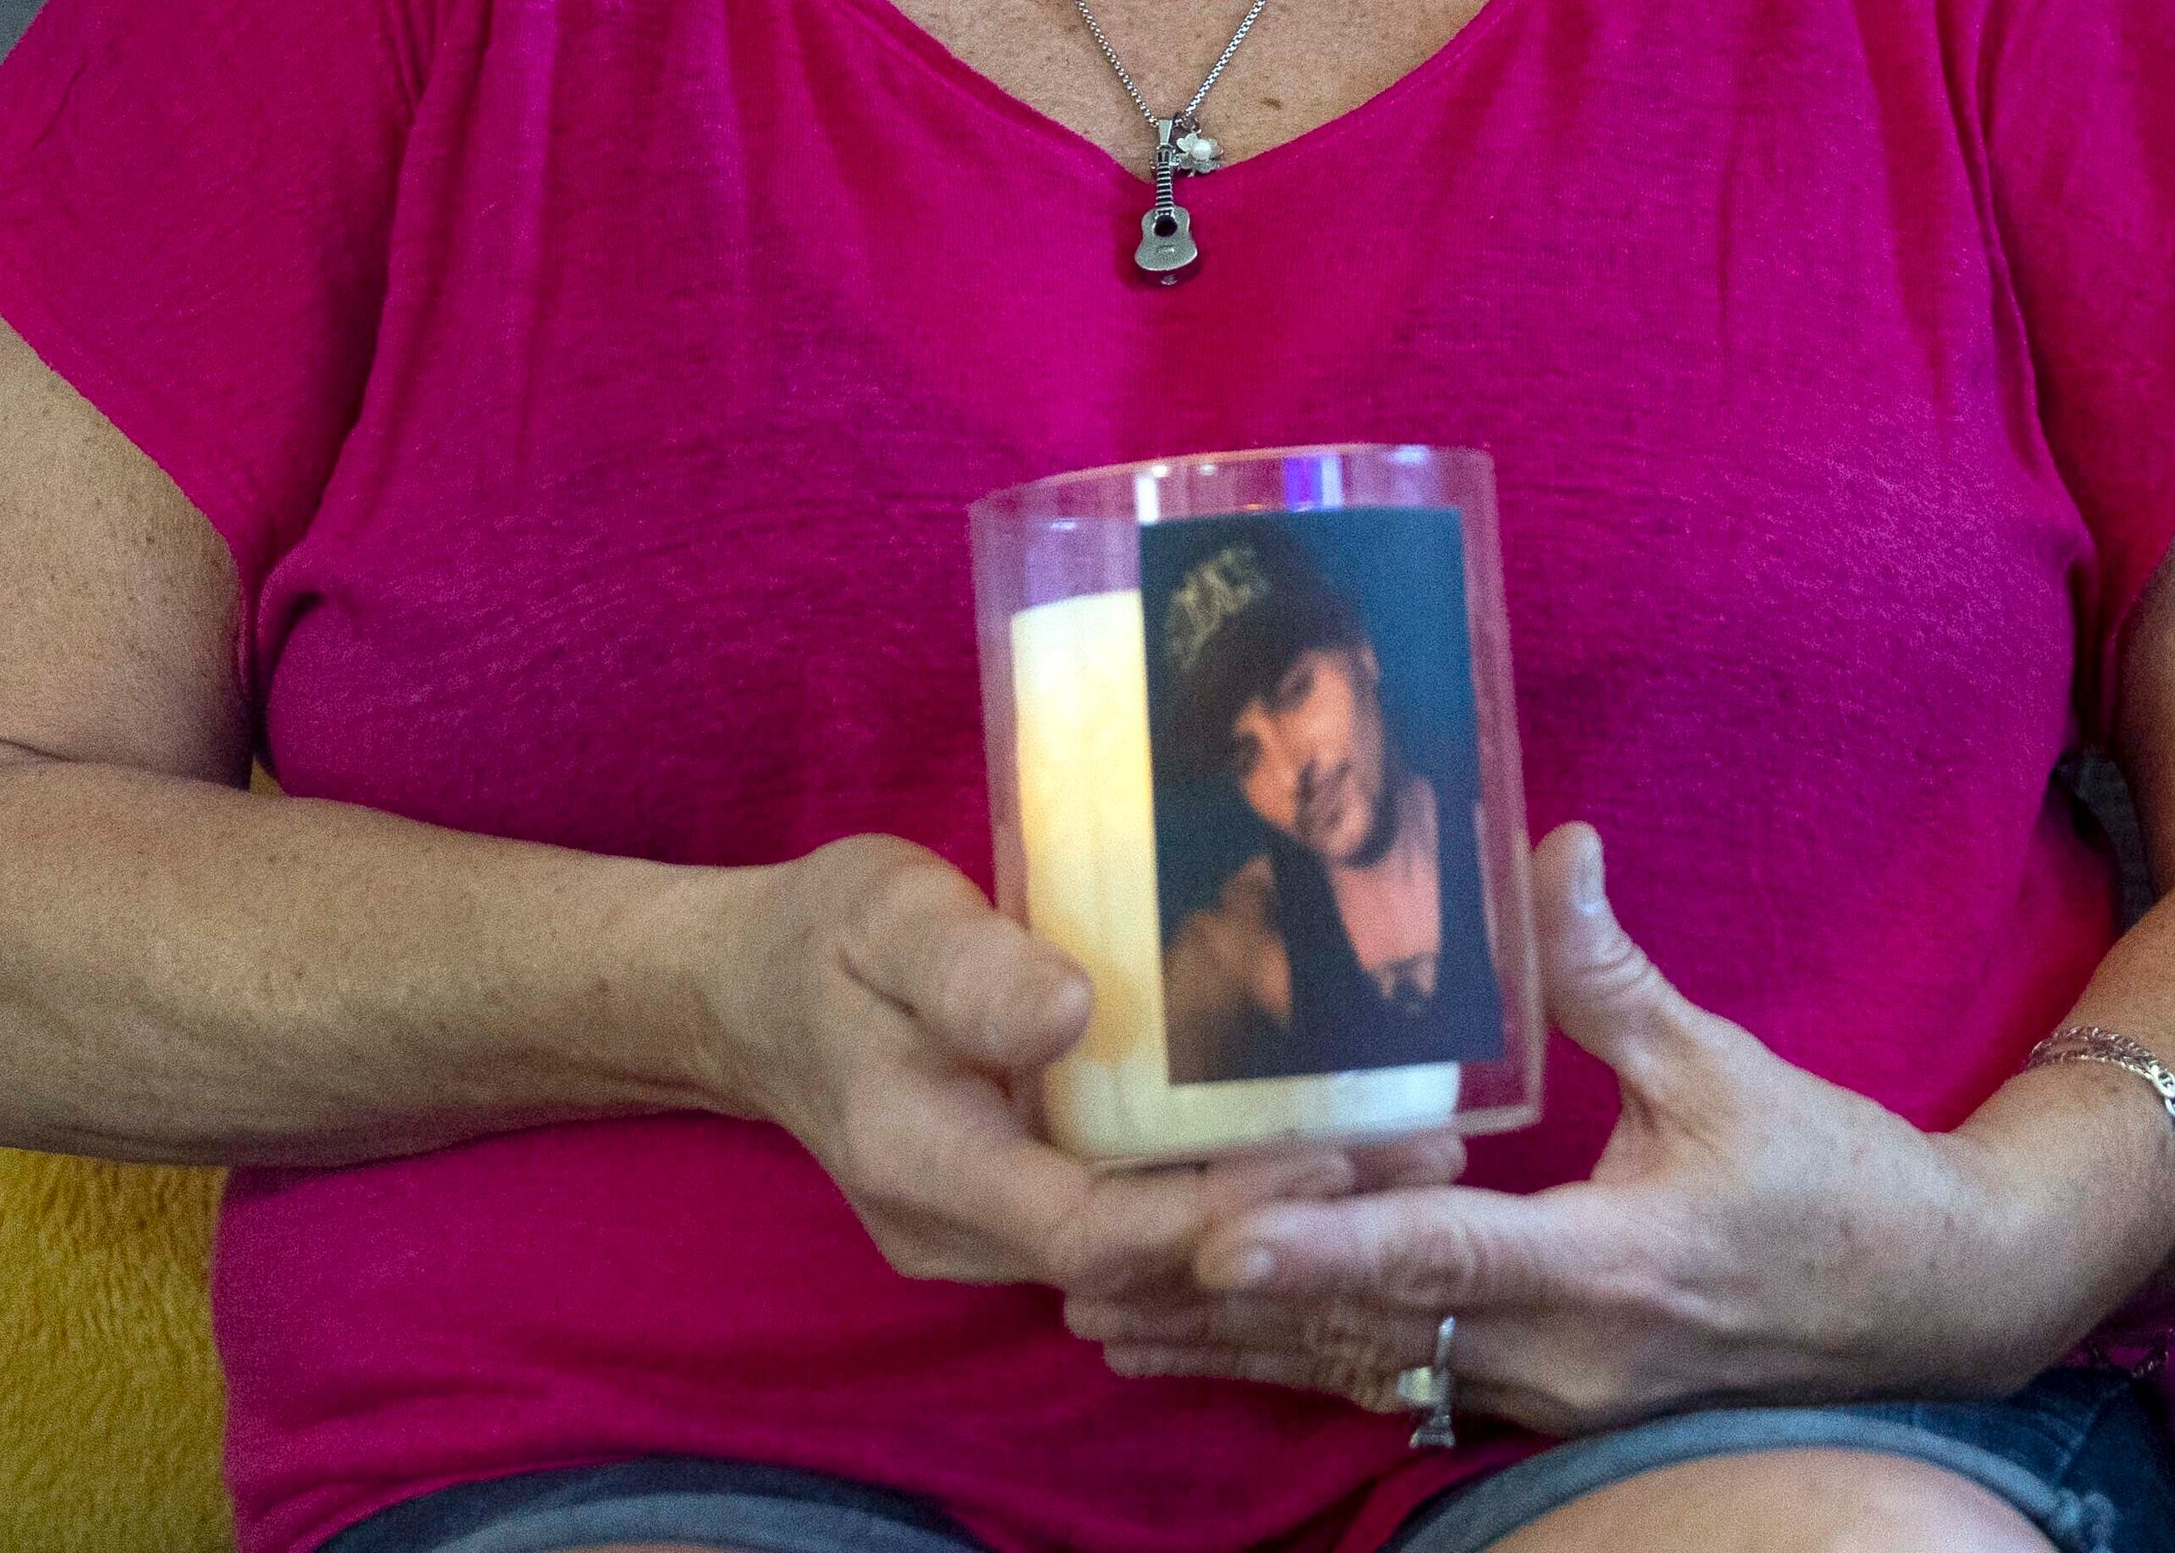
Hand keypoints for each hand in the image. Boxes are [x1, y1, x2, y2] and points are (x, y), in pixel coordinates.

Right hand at [700, 834, 1459, 1298]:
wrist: (746, 995)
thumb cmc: (821, 938)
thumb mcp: (882, 917)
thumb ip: (969, 967)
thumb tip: (1070, 1011)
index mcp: (927, 1162)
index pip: (1093, 1231)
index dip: (1217, 1209)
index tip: (1330, 1159)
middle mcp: (963, 1227)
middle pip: (1146, 1258)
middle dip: (1288, 1216)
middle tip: (1429, 1159)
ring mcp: (992, 1229)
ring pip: (1151, 1252)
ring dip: (1278, 1212)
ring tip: (1417, 1155)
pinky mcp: (1021, 1205)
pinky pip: (1135, 1222)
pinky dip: (1230, 1195)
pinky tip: (1329, 1148)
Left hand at [1065, 826, 2098, 1431]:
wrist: (1937, 1301)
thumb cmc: (1837, 1178)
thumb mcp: (1727, 1067)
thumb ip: (1614, 976)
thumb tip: (1550, 849)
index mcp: (1613, 1261)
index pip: (1440, 1255)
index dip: (1321, 1248)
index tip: (1209, 1240)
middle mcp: (1567, 1347)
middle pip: (1367, 1333)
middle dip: (1223, 1312)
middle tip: (1084, 1274)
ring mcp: (1558, 1391)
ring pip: (1373, 1371)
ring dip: (1243, 1352)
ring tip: (1111, 1324)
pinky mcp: (1556, 1402)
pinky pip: (1415, 1385)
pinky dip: (1316, 1363)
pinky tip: (1235, 1347)